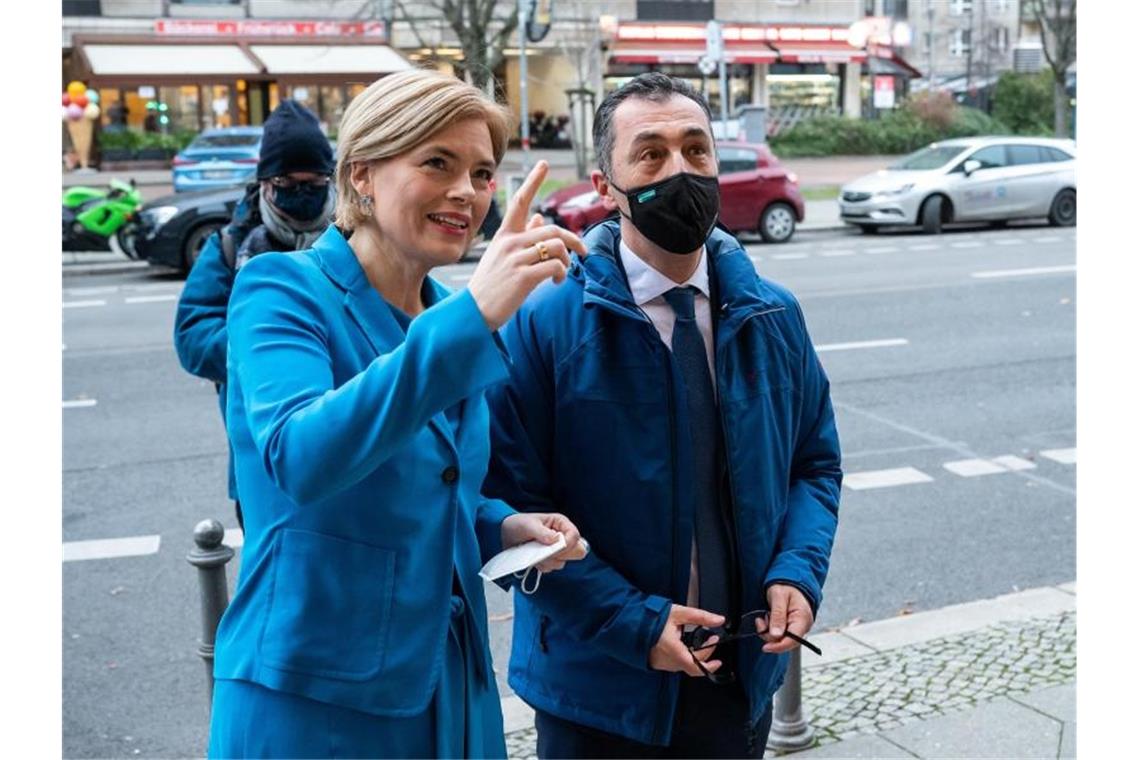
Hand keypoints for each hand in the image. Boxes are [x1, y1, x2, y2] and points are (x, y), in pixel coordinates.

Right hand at [467, 161, 587, 330]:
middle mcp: (510, 243)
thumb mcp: (501, 256)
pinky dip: (561, 273)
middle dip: (574, 240)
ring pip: (557, 247)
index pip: (520, 201)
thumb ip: (521, 236)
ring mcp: (516, 259)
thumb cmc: (491, 285)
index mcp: (504, 235)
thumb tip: (537, 218)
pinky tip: (556, 281)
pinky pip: (555, 265)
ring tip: (561, 273)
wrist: (474, 311)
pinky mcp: (523, 277)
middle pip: (552, 229)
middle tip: (583, 253)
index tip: (544, 163)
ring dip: (567, 261)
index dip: (533, 180)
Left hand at [500, 512, 583, 571]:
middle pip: (574, 552)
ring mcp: (555, 549)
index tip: (554, 550)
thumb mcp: (527, 525)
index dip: (567, 545)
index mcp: (560, 524)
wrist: (506, 534)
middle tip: (543, 552)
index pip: (574, 536)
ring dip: (547, 561)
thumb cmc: (518, 524)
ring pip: (561, 562)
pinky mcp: (549, 559)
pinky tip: (532, 558)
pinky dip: (541, 565)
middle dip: (558, 555)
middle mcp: (561, 537)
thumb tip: (555, 540)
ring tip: (533, 552)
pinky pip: (551, 568)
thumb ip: (542, 532)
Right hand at [648, 604, 725, 676]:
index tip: (716, 646)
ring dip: (694, 656)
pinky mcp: (658, 663)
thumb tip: (718, 620)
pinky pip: (675, 664)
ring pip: (684, 665)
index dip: (710, 659)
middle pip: (693, 666)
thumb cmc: (651, 618)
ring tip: (697, 642)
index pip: (698, 666)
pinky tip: (683, 645)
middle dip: (705, 655)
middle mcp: (669, 662)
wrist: (631, 622)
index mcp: (674, 652)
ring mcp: (663, 664)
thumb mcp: (679, 614)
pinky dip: (683, 656)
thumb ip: (700, 617)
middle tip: (710, 642)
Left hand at [755, 584, 814, 653]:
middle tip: (761, 621)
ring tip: (766, 616)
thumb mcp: (779, 597)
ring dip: (768, 631)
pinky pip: (779, 635)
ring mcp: (797, 628)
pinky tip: (768, 618)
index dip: (778, 646)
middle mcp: (802, 626)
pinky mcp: (791, 628)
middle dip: (770, 635)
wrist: (789, 583)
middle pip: (785, 642)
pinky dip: (770, 629)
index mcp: (803, 618)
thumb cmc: (786, 587)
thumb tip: (776, 635)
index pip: (793, 640)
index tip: (765, 647)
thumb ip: (778, 616)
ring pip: (780, 639)